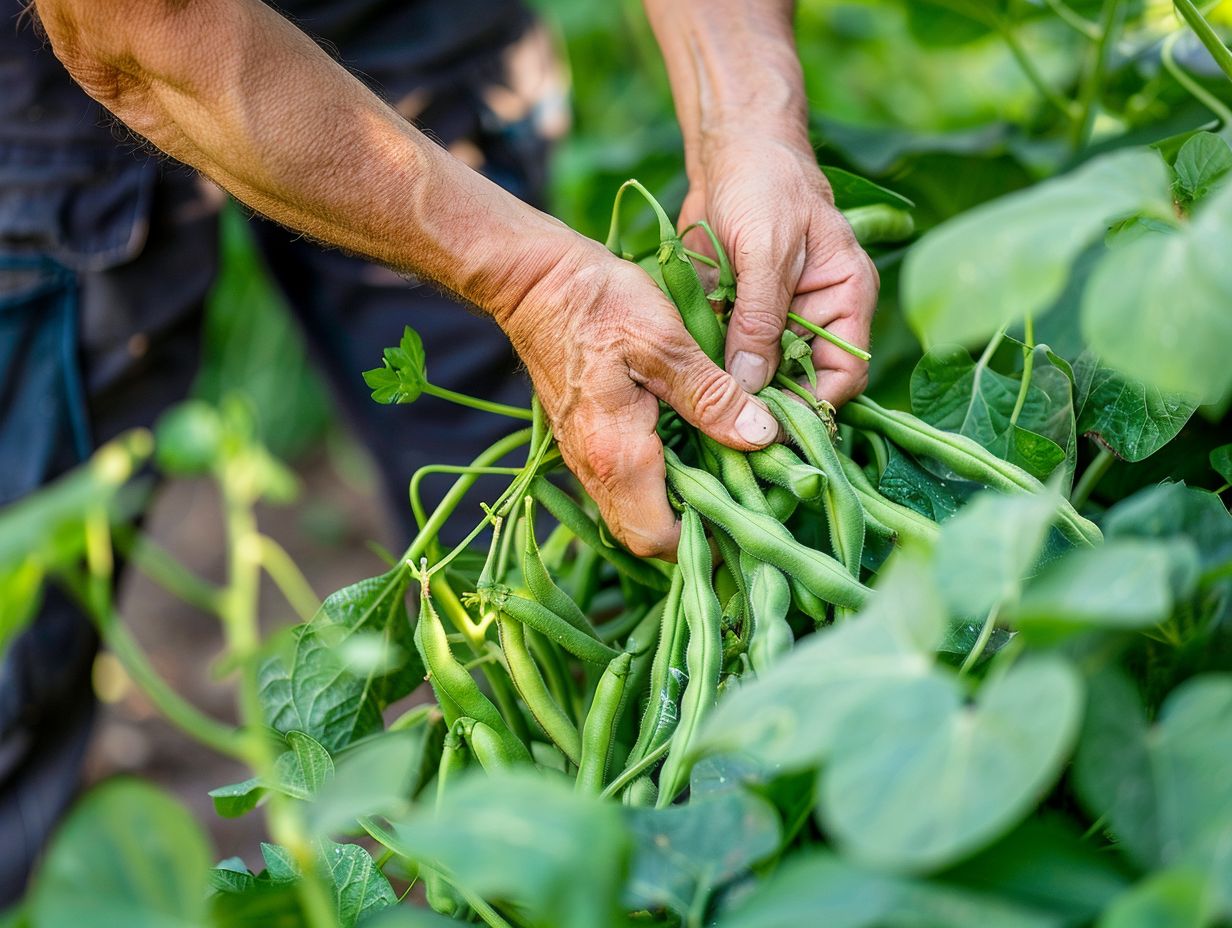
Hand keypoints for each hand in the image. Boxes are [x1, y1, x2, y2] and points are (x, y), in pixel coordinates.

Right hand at [497, 240, 779, 557]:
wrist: (532, 279)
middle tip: (747, 498)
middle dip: (697, 530)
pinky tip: (697, 447)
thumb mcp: (665, 341)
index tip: (749, 520)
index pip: (659, 539)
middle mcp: (595, 468)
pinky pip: (626, 483)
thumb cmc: (596, 303)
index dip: (707, 544)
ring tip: (730, 475)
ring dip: (681, 504)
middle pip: (647, 536)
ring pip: (636, 511)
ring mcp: (585, 456)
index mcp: (618, 454)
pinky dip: (663, 481)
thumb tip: (763, 437)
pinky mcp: (585, 439)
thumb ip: (713, 396)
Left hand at [680, 137, 878, 404]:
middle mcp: (816, 317)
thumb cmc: (765, 184)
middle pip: (801, 382)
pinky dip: (714, 369)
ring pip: (762, 375)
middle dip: (770, 405)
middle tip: (731, 427)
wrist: (729, 151)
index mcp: (846, 299)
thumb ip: (761, 318)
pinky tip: (692, 386)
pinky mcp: (739, 317)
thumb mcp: (766, 250)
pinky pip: (730, 356)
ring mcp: (776, 320)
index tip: (772, 424)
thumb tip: (752, 385)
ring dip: (737, 391)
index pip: (844, 373)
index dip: (813, 404)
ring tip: (707, 414)